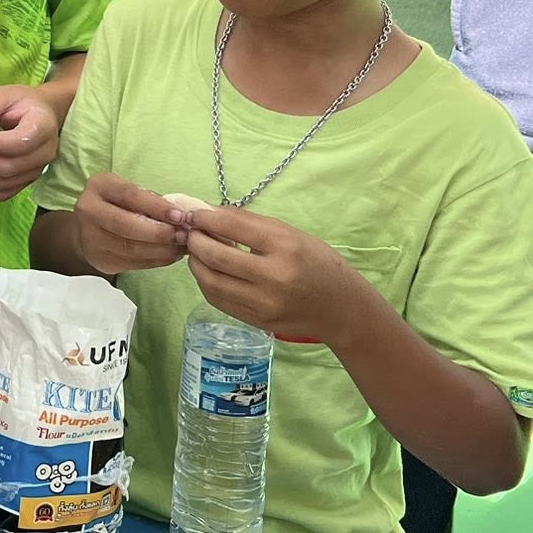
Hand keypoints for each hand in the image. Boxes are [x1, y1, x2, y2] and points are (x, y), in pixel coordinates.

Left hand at [0, 86, 58, 200]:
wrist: (41, 115)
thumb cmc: (21, 103)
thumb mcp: (3, 94)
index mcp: (43, 127)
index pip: (17, 143)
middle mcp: (45, 153)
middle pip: (9, 167)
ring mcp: (37, 170)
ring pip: (3, 183)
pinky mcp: (27, 182)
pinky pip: (3, 193)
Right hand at [72, 173, 190, 276]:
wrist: (90, 227)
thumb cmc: (119, 204)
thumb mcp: (130, 192)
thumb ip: (150, 200)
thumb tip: (181, 217)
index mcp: (99, 186)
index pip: (129, 195)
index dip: (156, 207)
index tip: (180, 216)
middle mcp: (89, 210)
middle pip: (126, 225)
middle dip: (159, 232)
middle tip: (184, 235)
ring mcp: (91, 238)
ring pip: (131, 248)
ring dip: (162, 250)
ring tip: (182, 247)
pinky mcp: (100, 259)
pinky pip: (133, 263)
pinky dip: (156, 260)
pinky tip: (170, 255)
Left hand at [184, 206, 369, 343]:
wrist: (342, 309)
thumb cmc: (318, 264)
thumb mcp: (291, 234)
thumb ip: (249, 223)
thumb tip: (209, 211)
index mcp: (285, 247)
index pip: (231, 226)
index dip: (205, 218)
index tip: (194, 214)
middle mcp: (273, 277)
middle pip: (215, 256)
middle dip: (194, 240)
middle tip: (190, 232)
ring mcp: (263, 303)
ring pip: (210, 280)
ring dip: (196, 262)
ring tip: (197, 252)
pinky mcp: (256, 321)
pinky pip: (218, 299)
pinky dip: (206, 282)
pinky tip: (209, 271)